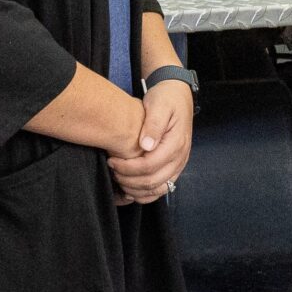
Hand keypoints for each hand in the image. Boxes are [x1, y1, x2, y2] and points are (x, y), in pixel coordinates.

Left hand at [110, 80, 192, 203]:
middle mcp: (180, 158)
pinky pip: (161, 189)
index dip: (128, 167)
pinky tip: (129, 188)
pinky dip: (145, 194)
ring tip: (118, 178)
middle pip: (153, 181)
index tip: (111, 160)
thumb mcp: (159, 104)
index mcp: (176, 143)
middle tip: (112, 170)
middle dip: (128, 180)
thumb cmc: (166, 99)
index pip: (150, 165)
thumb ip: (154, 124)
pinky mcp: (174, 168)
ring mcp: (178, 165)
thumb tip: (146, 145)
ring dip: (136, 190)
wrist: (178, 97)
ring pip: (157, 189)